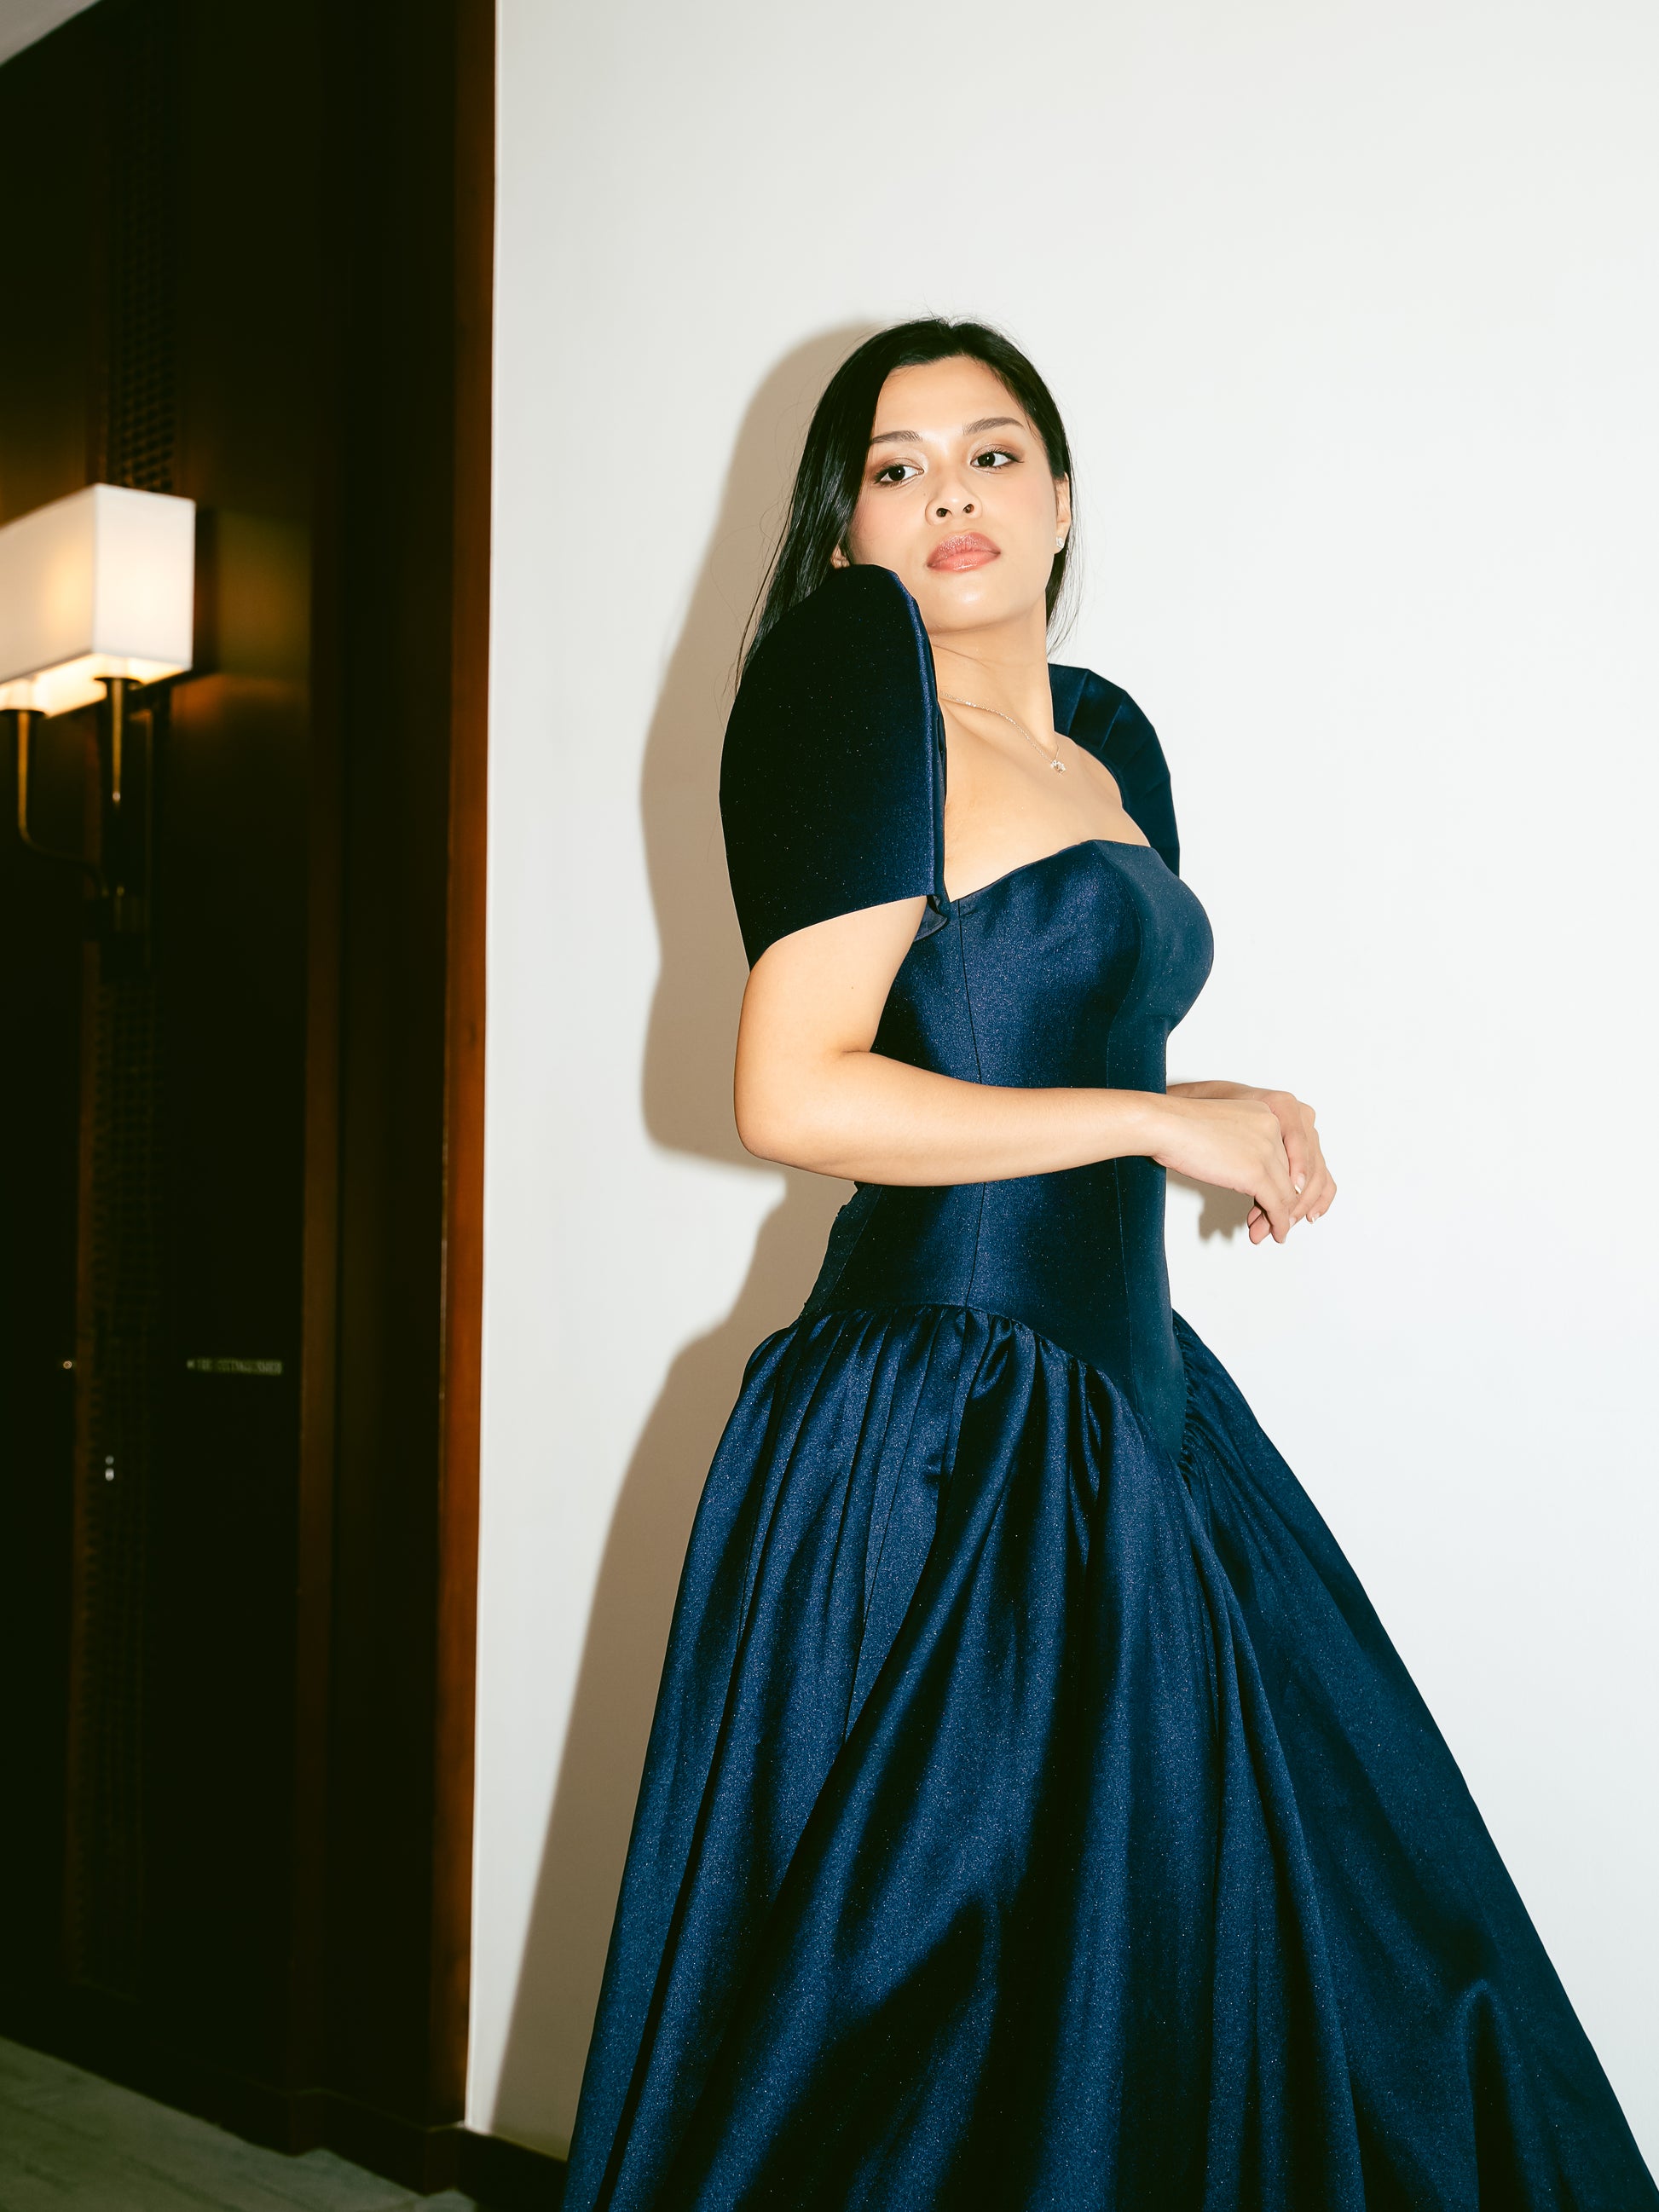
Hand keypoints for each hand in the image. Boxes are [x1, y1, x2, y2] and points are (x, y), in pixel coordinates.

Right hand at [1164, 1081, 1336, 1243]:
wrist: (1163, 1124)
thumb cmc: (1178, 1125)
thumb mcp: (1223, 1129)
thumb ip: (1242, 1145)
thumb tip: (1247, 1172)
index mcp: (1267, 1114)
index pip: (1288, 1156)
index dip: (1285, 1182)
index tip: (1282, 1200)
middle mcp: (1273, 1129)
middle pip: (1291, 1175)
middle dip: (1285, 1202)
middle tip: (1277, 1222)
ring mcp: (1267, 1150)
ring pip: (1287, 1193)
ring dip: (1281, 1217)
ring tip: (1276, 1232)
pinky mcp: (1256, 1172)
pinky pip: (1276, 1205)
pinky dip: (1278, 1223)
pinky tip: (1276, 1233)